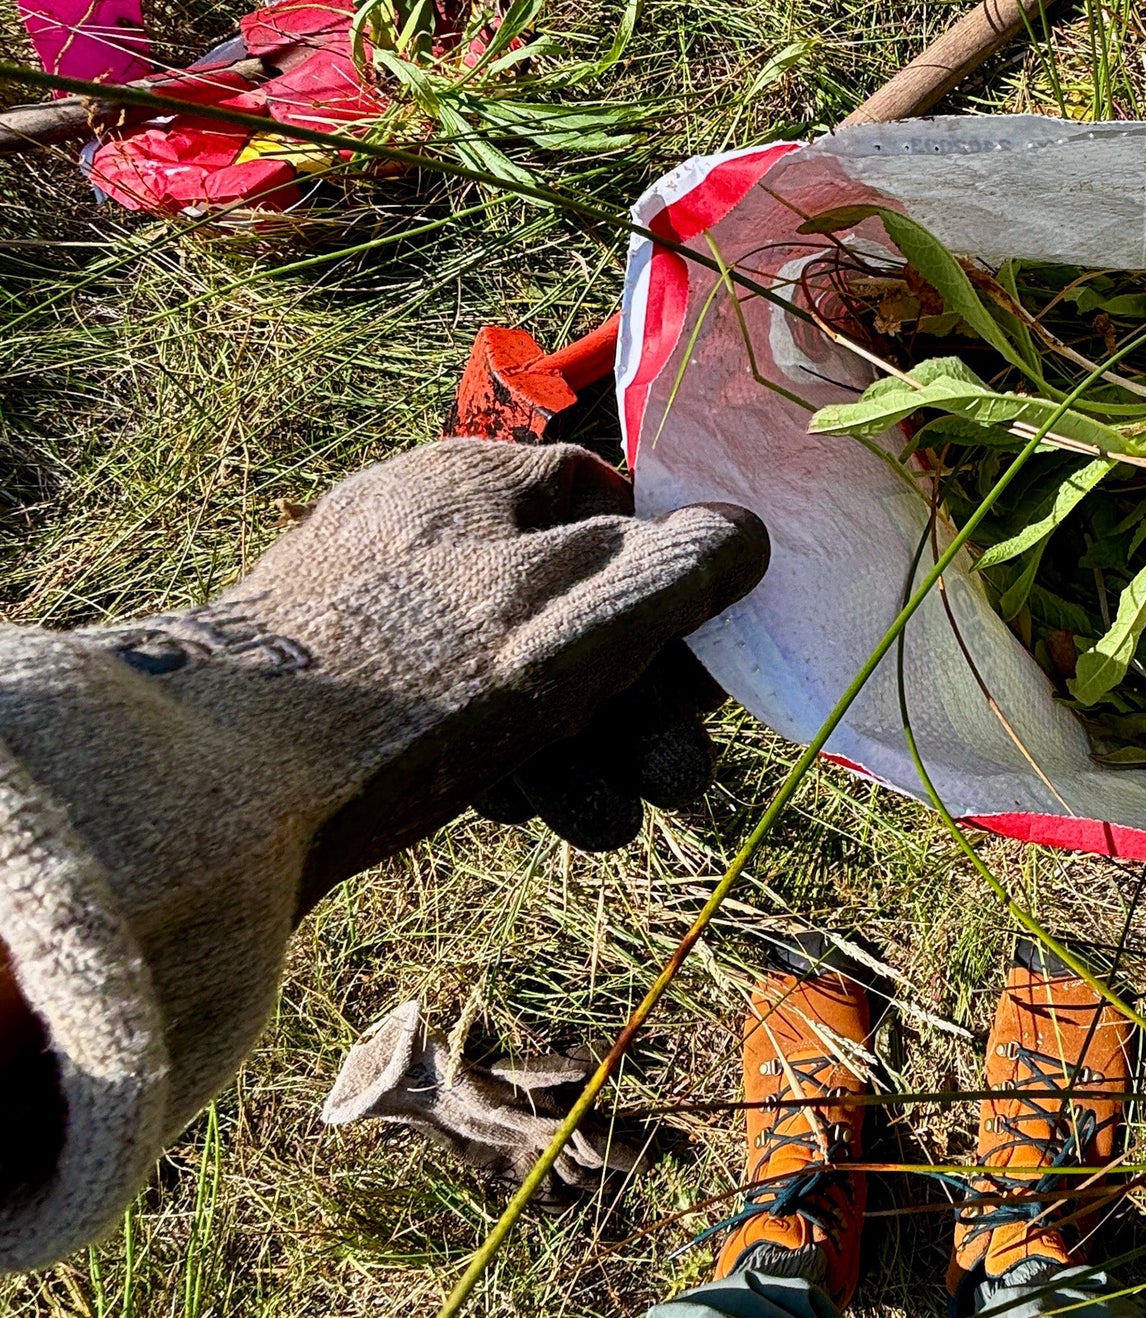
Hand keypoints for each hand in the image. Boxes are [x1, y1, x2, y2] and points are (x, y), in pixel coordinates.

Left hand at [0, 439, 765, 1267]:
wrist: (216, 785)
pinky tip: (513, 810)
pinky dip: (493, 750)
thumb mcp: (572, 623)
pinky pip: (446, 703)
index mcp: (477, 482)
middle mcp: (422, 528)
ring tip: (604, 822)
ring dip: (578, 747)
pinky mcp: (335, 681)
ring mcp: (372, 604)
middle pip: (566, 604)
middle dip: (635, 702)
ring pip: (510, 668)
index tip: (709, 661)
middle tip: (677, 777)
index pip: (610, 500)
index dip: (676, 581)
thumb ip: (672, 577)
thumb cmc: (420, 684)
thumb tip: (744, 532)